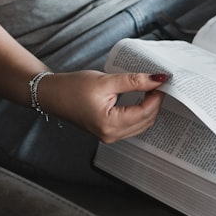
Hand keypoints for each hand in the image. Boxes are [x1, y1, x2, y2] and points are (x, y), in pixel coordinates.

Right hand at [36, 70, 167, 142]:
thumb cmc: (73, 88)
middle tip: (158, 84)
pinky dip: (140, 113)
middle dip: (155, 103)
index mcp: (110, 124)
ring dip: (149, 108)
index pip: (145, 112)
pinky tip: (141, 99)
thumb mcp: (106, 81)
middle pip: (146, 121)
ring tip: (150, 89)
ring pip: (141, 125)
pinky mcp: (108, 133)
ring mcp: (110, 136)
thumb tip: (157, 79)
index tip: (163, 81)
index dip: (157, 96)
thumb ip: (134, 81)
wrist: (52, 95)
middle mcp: (111, 135)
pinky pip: (132, 126)